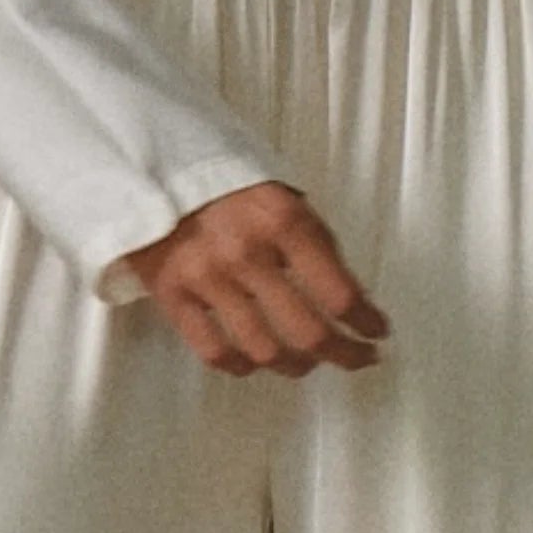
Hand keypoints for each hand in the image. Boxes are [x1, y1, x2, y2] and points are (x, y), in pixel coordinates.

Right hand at [117, 178, 394, 377]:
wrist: (154, 166)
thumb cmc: (228, 182)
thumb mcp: (282, 193)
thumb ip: (313, 239)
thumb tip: (348, 293)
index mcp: (284, 220)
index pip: (338, 291)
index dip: (365, 321)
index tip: (378, 332)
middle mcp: (248, 253)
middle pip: (307, 331)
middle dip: (342, 354)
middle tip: (356, 358)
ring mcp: (208, 279)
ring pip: (265, 350)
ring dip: (296, 366)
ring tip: (307, 363)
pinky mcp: (174, 296)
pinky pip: (215, 352)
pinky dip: (242, 366)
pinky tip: (255, 362)